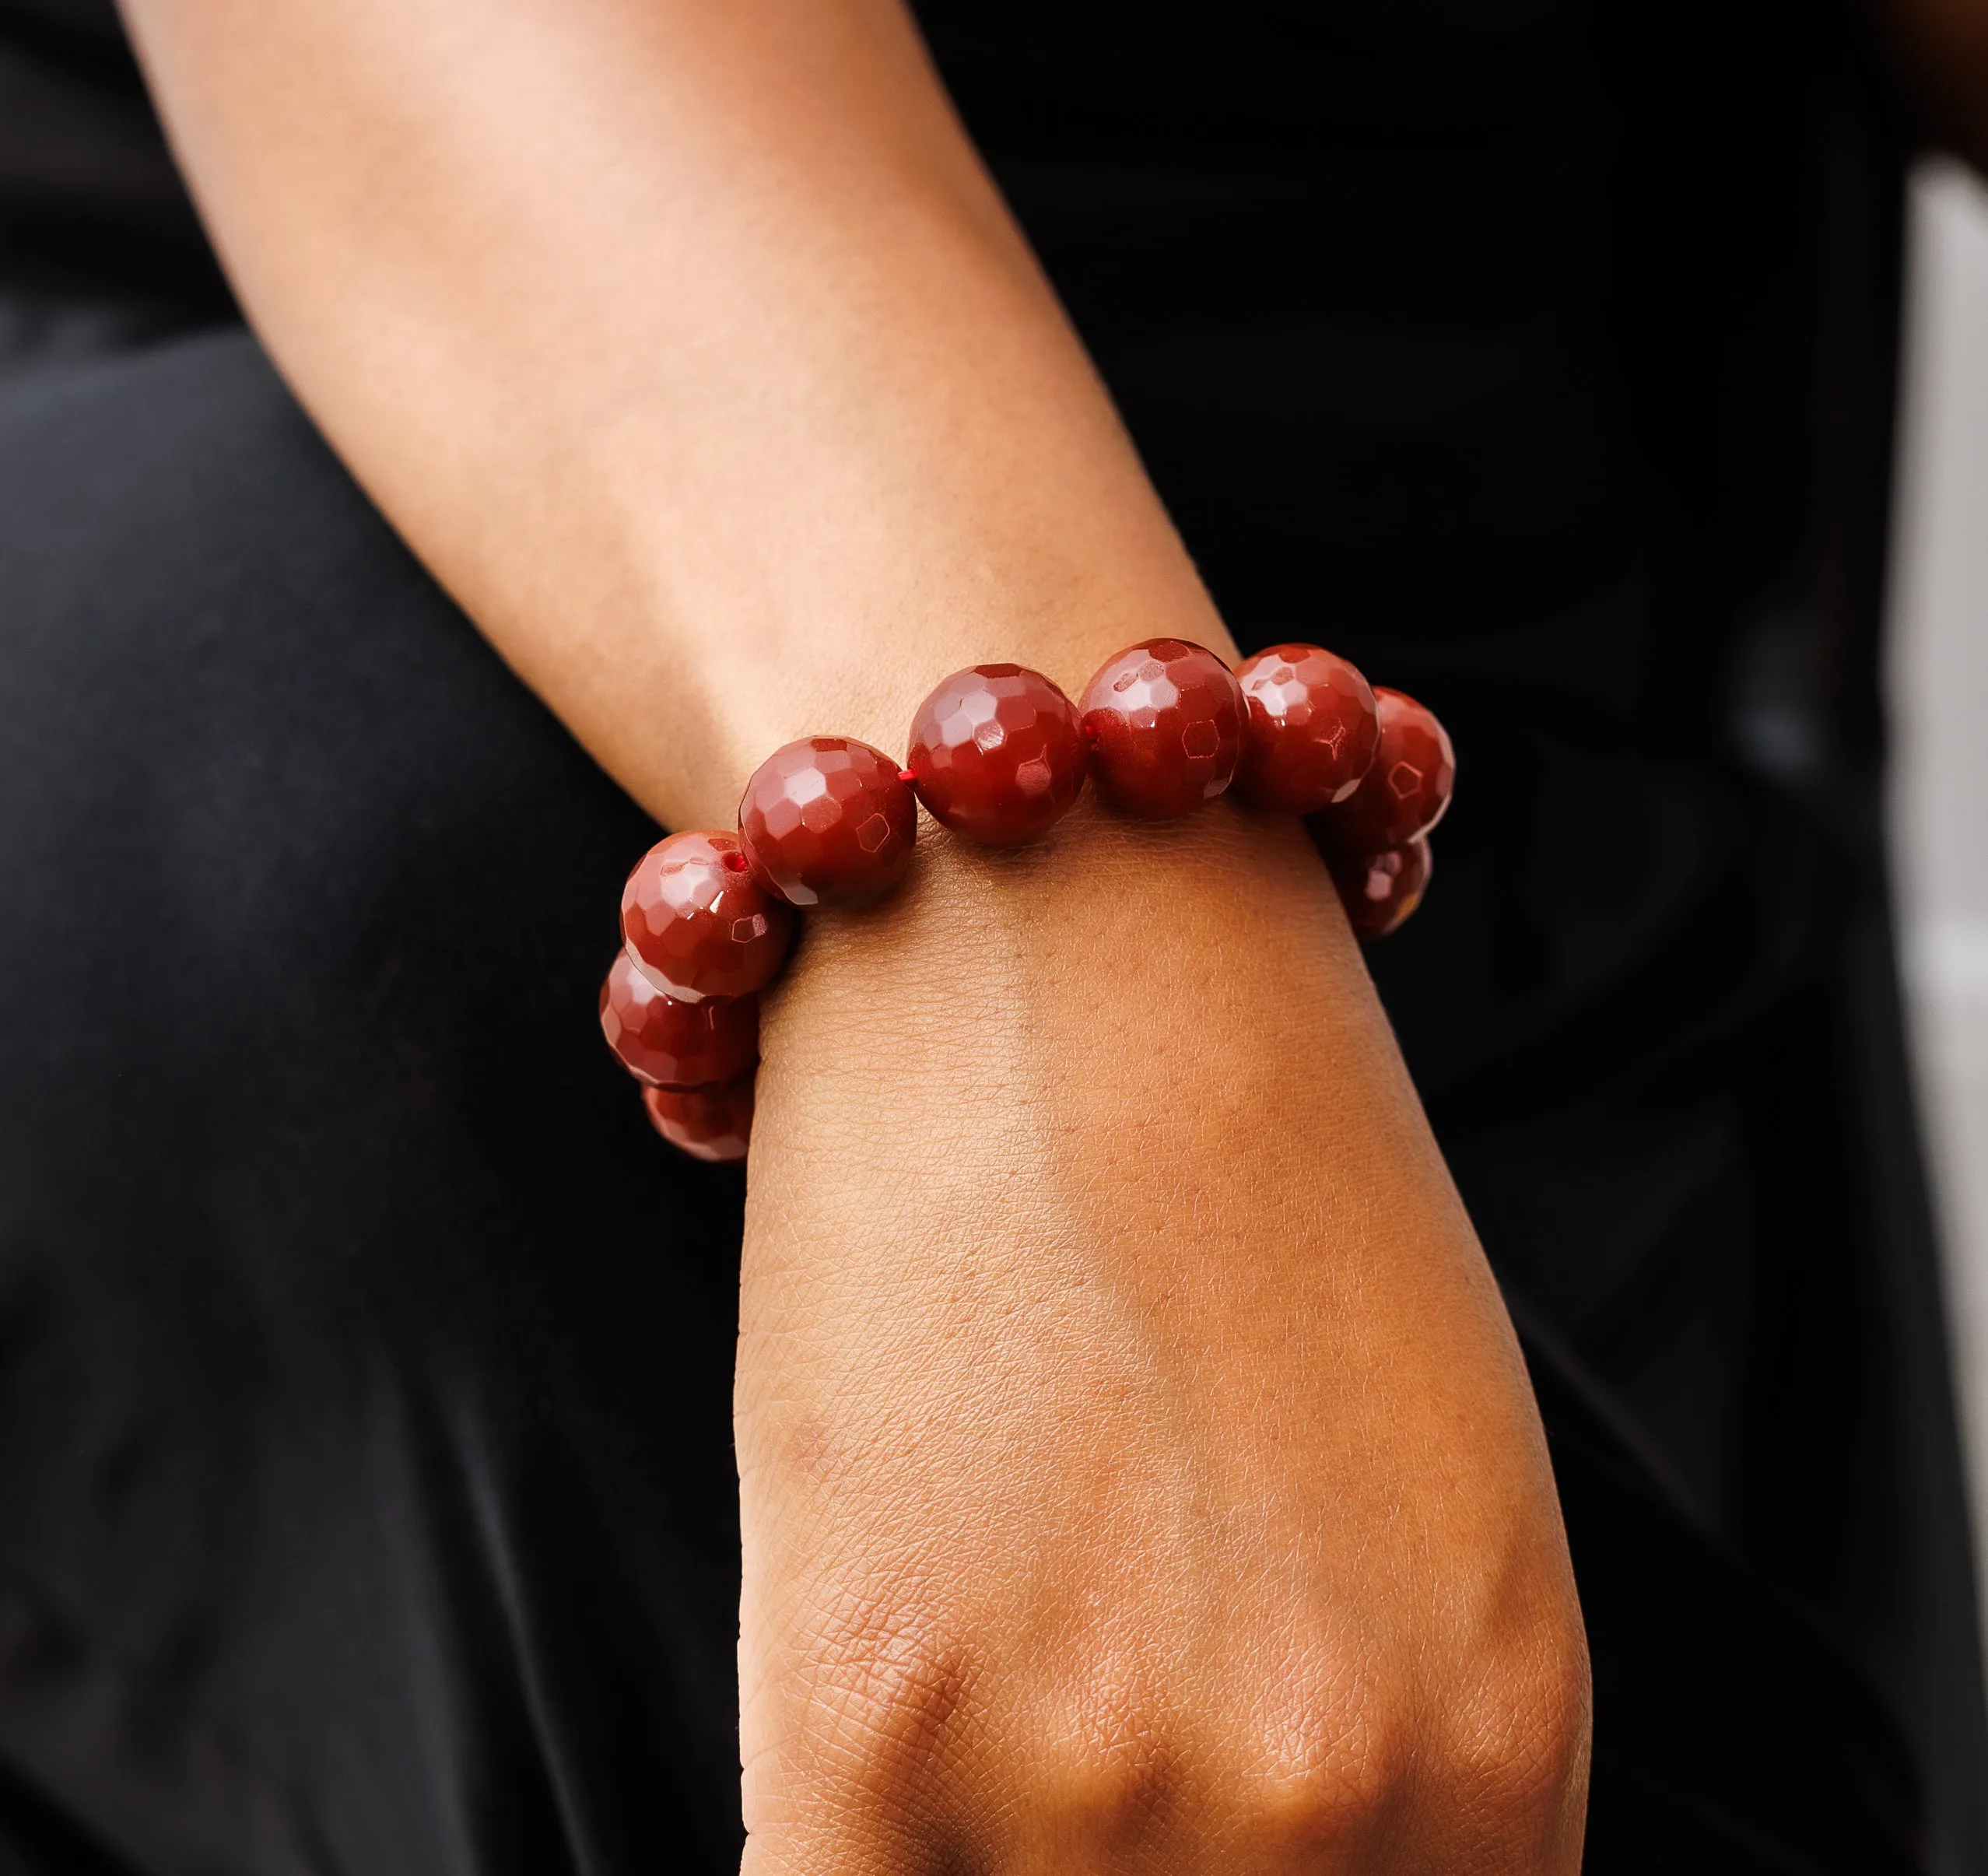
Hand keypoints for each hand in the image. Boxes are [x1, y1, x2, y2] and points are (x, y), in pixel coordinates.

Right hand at [736, 800, 1589, 1872]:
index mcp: (1491, 1749)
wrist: (1074, 945)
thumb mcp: (1425, 1522)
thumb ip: (1371, 1768)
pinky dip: (855, 1868)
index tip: (1181, 1866)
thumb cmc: (1244, 1194)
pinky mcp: (868, 1707)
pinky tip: (863, 1757)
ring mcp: (1092, 1769)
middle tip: (1076, 1728)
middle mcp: (1317, 1800)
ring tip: (971, 1687)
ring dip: (986, 1859)